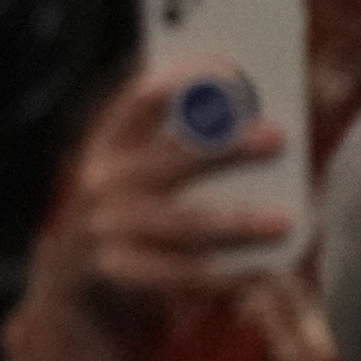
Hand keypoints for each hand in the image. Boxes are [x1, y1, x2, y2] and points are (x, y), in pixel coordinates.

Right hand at [30, 64, 293, 342]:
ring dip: (236, 221)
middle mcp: (99, 181)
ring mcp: (104, 229)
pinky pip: (180, 274)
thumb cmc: (133, 216)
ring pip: (181, 223)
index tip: (232, 69)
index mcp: (108, 143)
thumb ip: (180, 148)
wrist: (76, 291)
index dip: (184, 80)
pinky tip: (261, 270)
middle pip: (169, 161)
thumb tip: (256, 125)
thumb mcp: (140, 174)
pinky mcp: (117, 273)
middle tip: (278, 137)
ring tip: (283, 220)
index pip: (139, 100)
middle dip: (225, 147)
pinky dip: (225, 275)